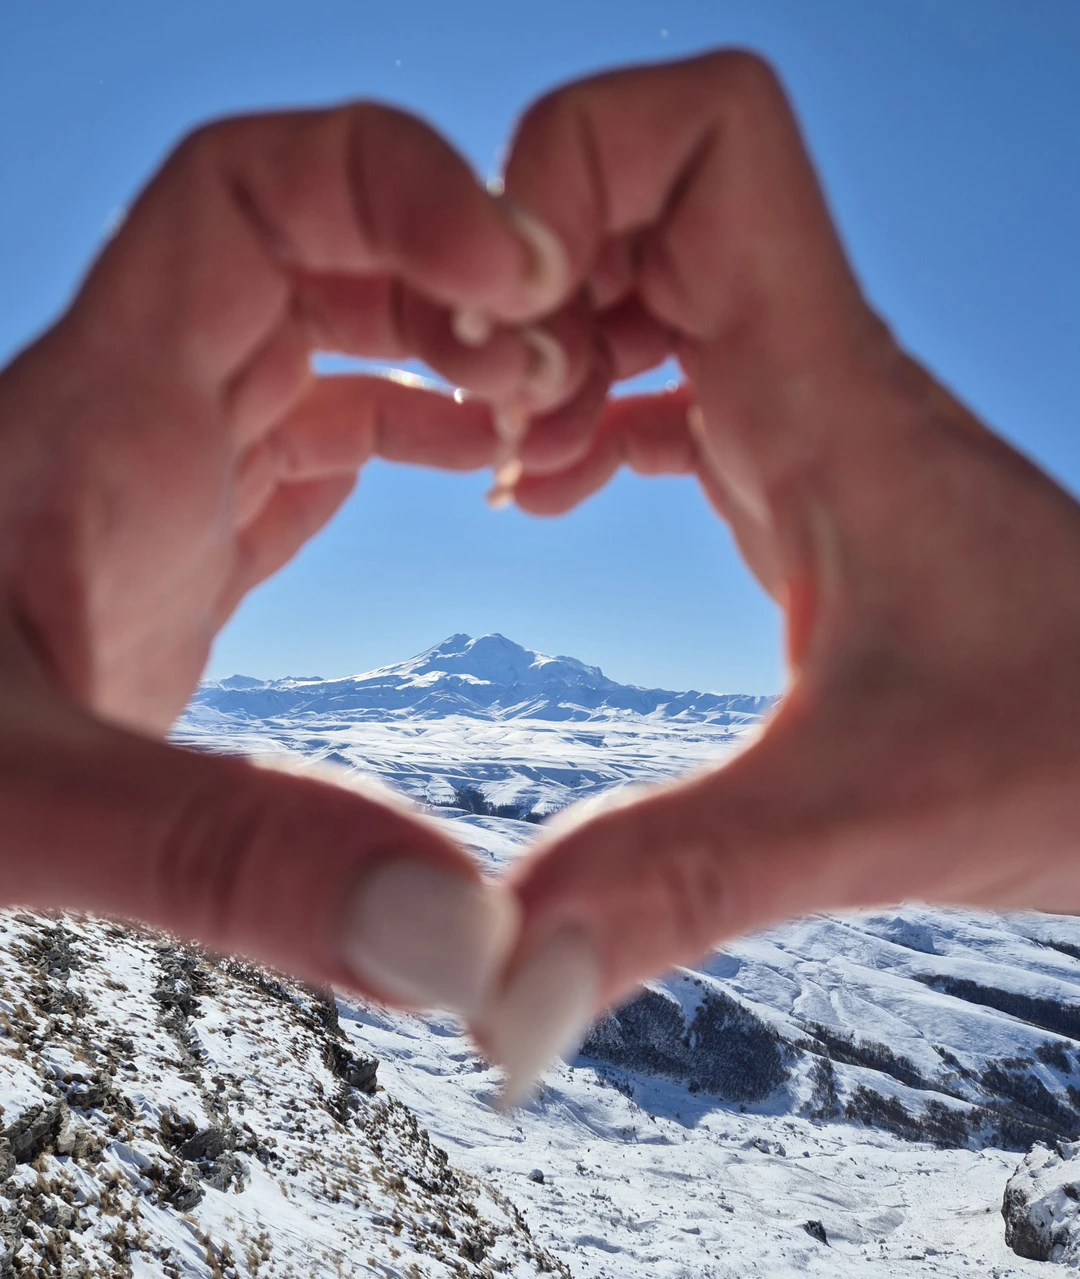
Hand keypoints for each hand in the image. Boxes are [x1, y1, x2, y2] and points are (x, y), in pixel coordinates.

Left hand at [0, 99, 610, 1011]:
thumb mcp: (28, 803)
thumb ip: (231, 857)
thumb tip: (462, 943)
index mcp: (92, 414)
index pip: (246, 197)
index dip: (391, 186)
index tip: (512, 272)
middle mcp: (126, 423)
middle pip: (311, 254)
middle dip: (446, 278)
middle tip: (553, 376)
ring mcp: (150, 487)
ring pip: (315, 348)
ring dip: (436, 356)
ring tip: (540, 423)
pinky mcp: (171, 559)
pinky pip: (300, 450)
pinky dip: (397, 438)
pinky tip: (469, 477)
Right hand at [471, 52, 1079, 1102]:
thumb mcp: (860, 818)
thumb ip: (672, 890)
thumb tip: (494, 1003)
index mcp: (827, 389)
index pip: (702, 130)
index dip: (571, 168)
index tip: (514, 334)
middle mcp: (815, 370)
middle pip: (636, 183)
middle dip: (520, 272)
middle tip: (491, 420)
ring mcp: (808, 414)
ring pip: (643, 275)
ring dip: (545, 342)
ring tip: (516, 469)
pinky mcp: (802, 473)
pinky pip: (665, 373)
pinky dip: (587, 409)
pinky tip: (553, 500)